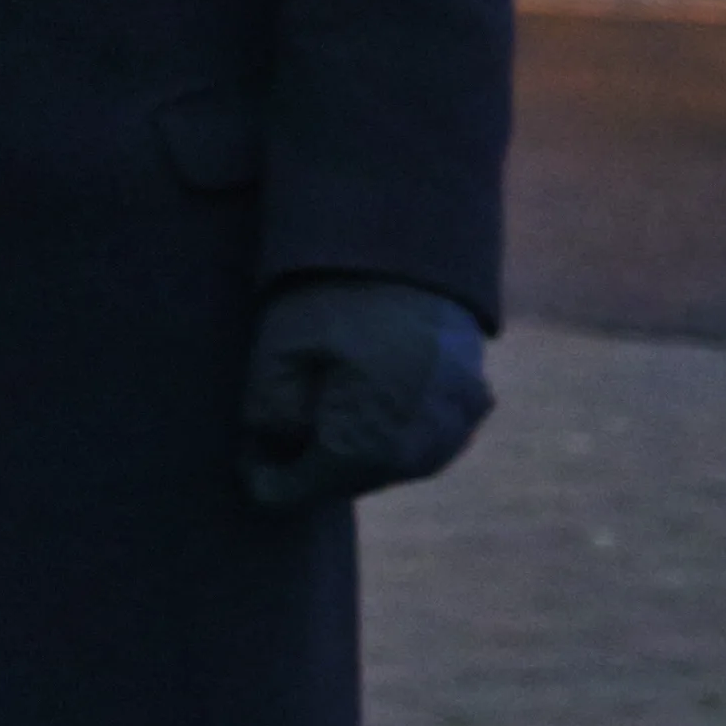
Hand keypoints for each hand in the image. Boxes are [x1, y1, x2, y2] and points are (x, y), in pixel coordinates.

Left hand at [238, 276, 490, 510]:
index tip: (249, 472)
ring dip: (359, 458)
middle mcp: (422, 444)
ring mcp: (456, 425)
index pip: (313, 484)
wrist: (411, 242)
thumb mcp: (279, 350)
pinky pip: (431, 441)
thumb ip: (270, 411)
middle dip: (316, 469)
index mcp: (371, 437)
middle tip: (276, 451)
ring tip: (319, 426)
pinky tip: (368, 413)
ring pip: (397, 466)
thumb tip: (276, 450)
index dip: (274, 483)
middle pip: (357, 478)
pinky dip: (397, 437)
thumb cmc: (332, 293)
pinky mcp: (475, 403)